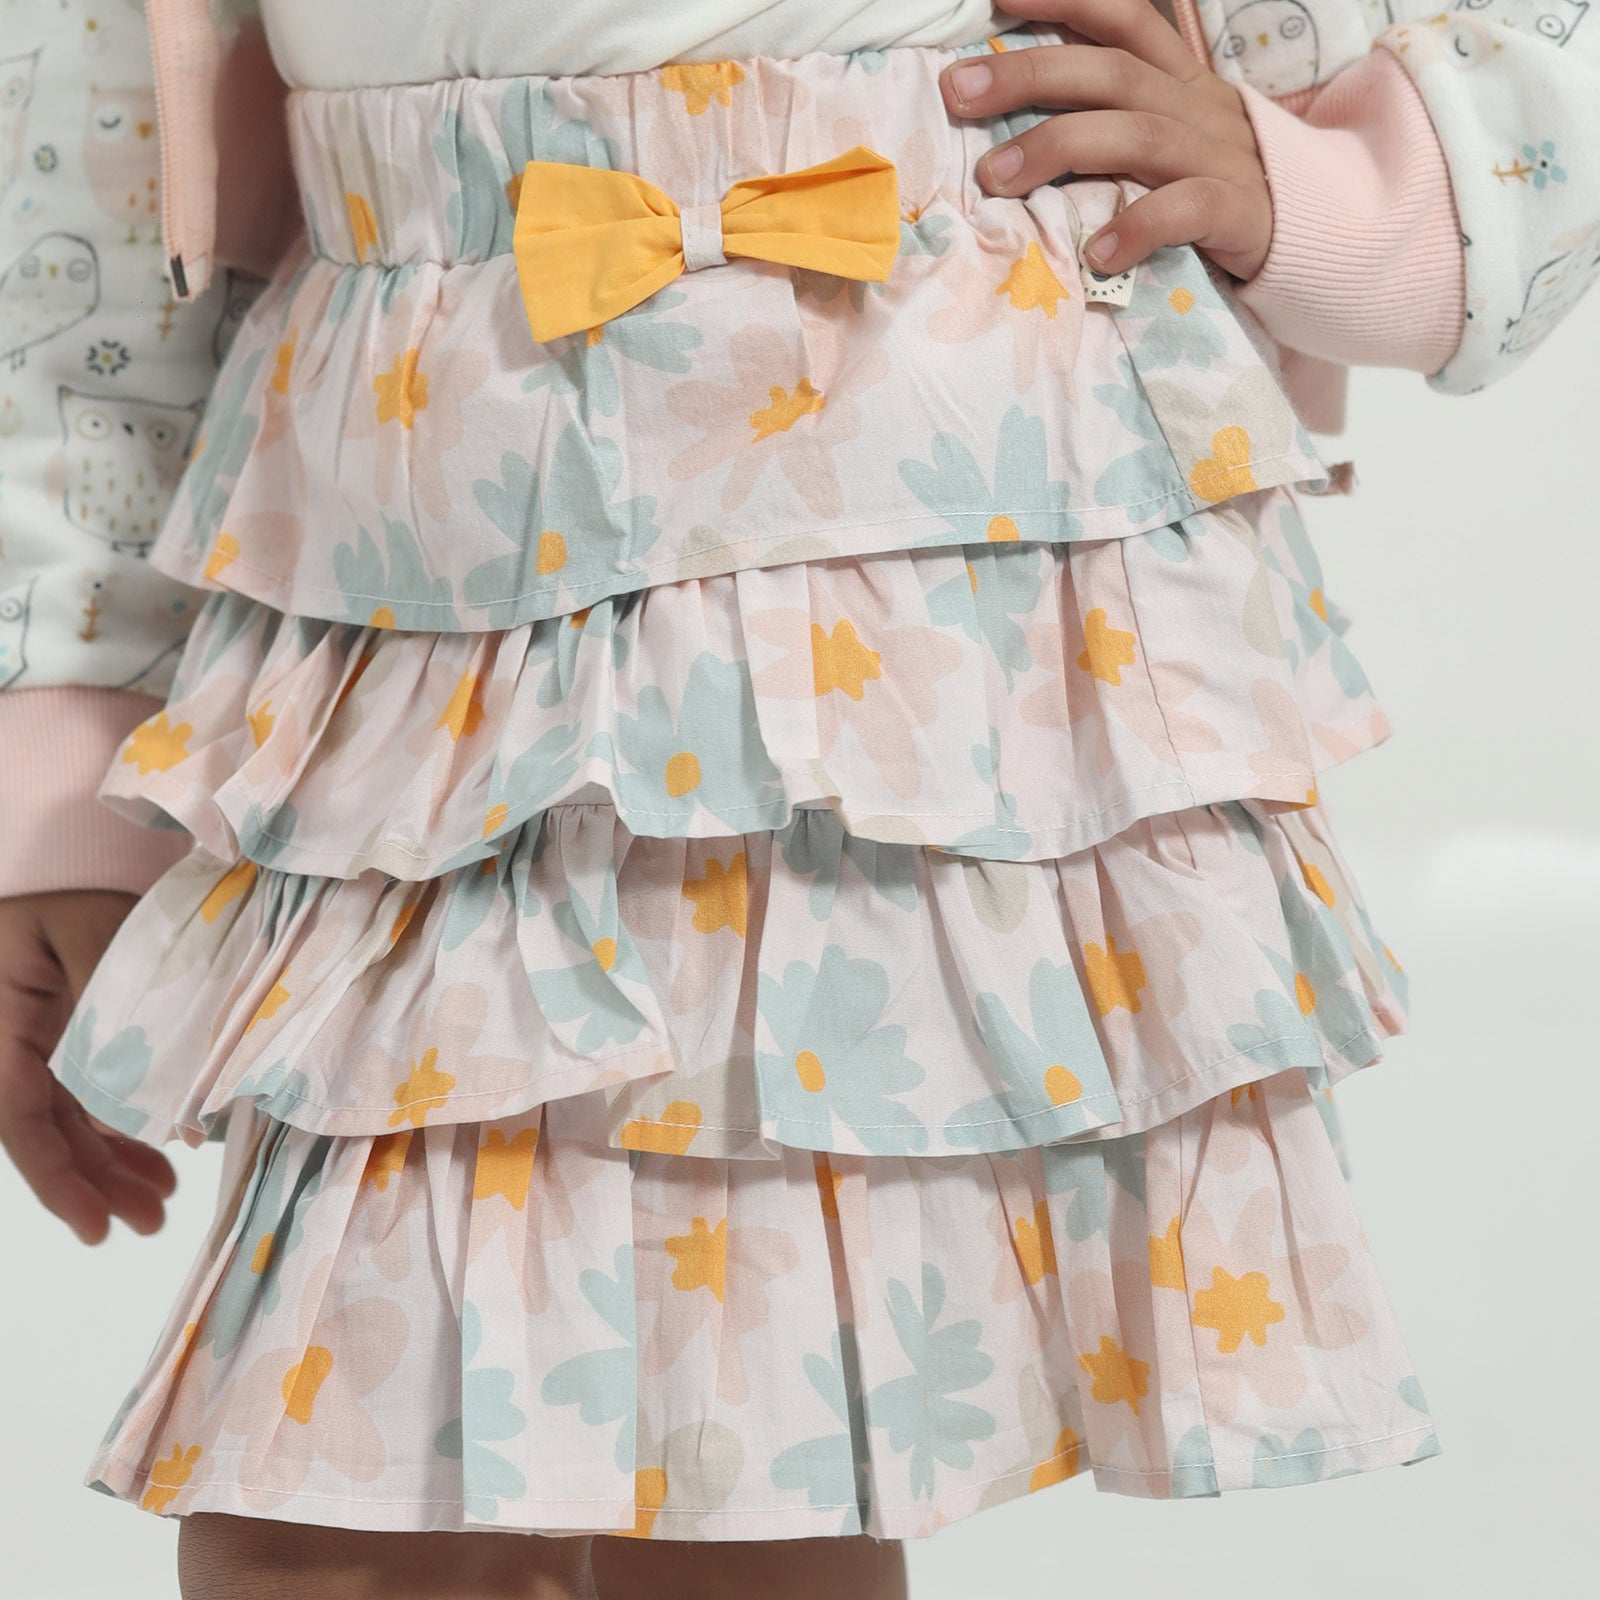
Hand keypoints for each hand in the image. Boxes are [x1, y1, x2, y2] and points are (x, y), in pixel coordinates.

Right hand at [0, 892, 174, 1243]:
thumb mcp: (94, 931)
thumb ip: (116, 1011)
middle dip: (97, 1183)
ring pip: (73, 1117)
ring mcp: (43, 1037)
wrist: (62, 843)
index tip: (95, 1227)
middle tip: (149, 1222)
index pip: (20, 1122)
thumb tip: (143, 1112)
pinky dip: (124, 1121)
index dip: (57, 1180)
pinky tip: (161, 1151)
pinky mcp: (74, 1029)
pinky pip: (91, 1087)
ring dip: (114, 1161)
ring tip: (160, 1201)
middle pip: (49, 1131)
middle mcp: (15, 1041)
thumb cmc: (69, 880)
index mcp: (2, 1026)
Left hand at [941, 0, 1273, 280]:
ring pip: (1138, 134)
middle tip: (957, 92)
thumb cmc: (1219, 189)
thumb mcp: (1170, 139)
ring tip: (995, 177)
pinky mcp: (1240, 212)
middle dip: (1028, 75)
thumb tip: (1014, 119)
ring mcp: (1221, 157)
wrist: (1319, 236)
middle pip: (1110, 72)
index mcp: (1180, 81)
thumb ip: (1111, 122)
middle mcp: (1197, 107)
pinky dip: (1139, 225)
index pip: (1123, 19)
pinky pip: (1186, 209)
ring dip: (1058, 148)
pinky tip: (1096, 252)